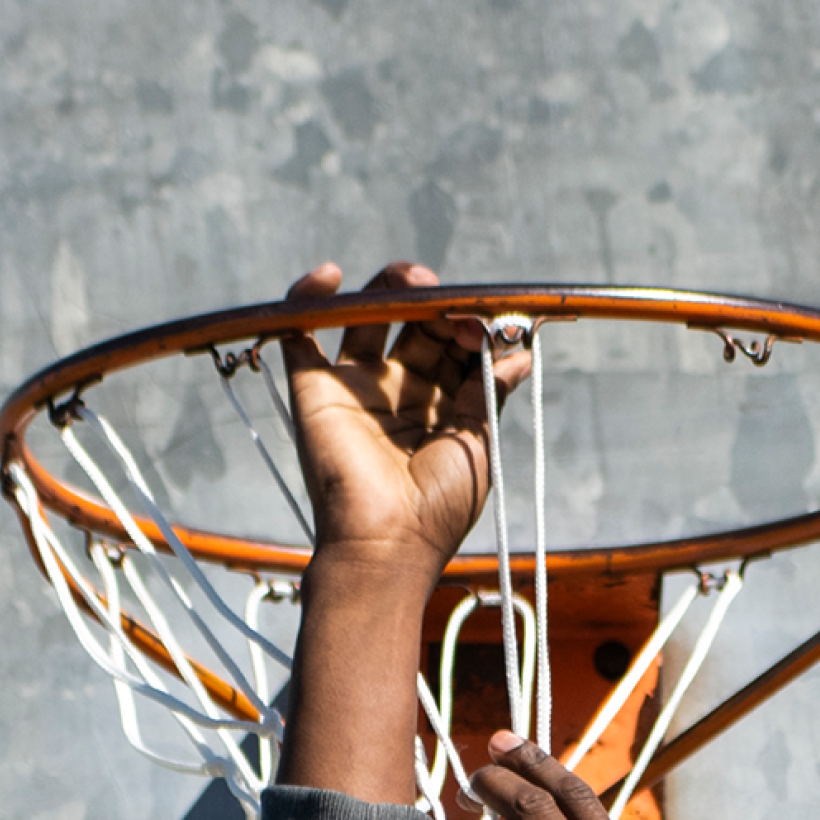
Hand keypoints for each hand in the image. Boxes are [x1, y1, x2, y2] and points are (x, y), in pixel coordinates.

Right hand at [281, 261, 530, 575]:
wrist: (386, 543)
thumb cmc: (438, 507)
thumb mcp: (479, 442)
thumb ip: (491, 389)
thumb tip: (518, 351)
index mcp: (439, 407)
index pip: (454, 345)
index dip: (471, 324)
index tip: (489, 322)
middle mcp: (396, 392)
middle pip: (415, 323)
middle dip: (438, 303)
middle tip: (456, 305)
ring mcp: (354, 387)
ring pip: (367, 316)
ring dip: (390, 286)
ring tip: (415, 281)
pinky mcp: (314, 388)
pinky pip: (300, 332)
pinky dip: (307, 298)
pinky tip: (328, 276)